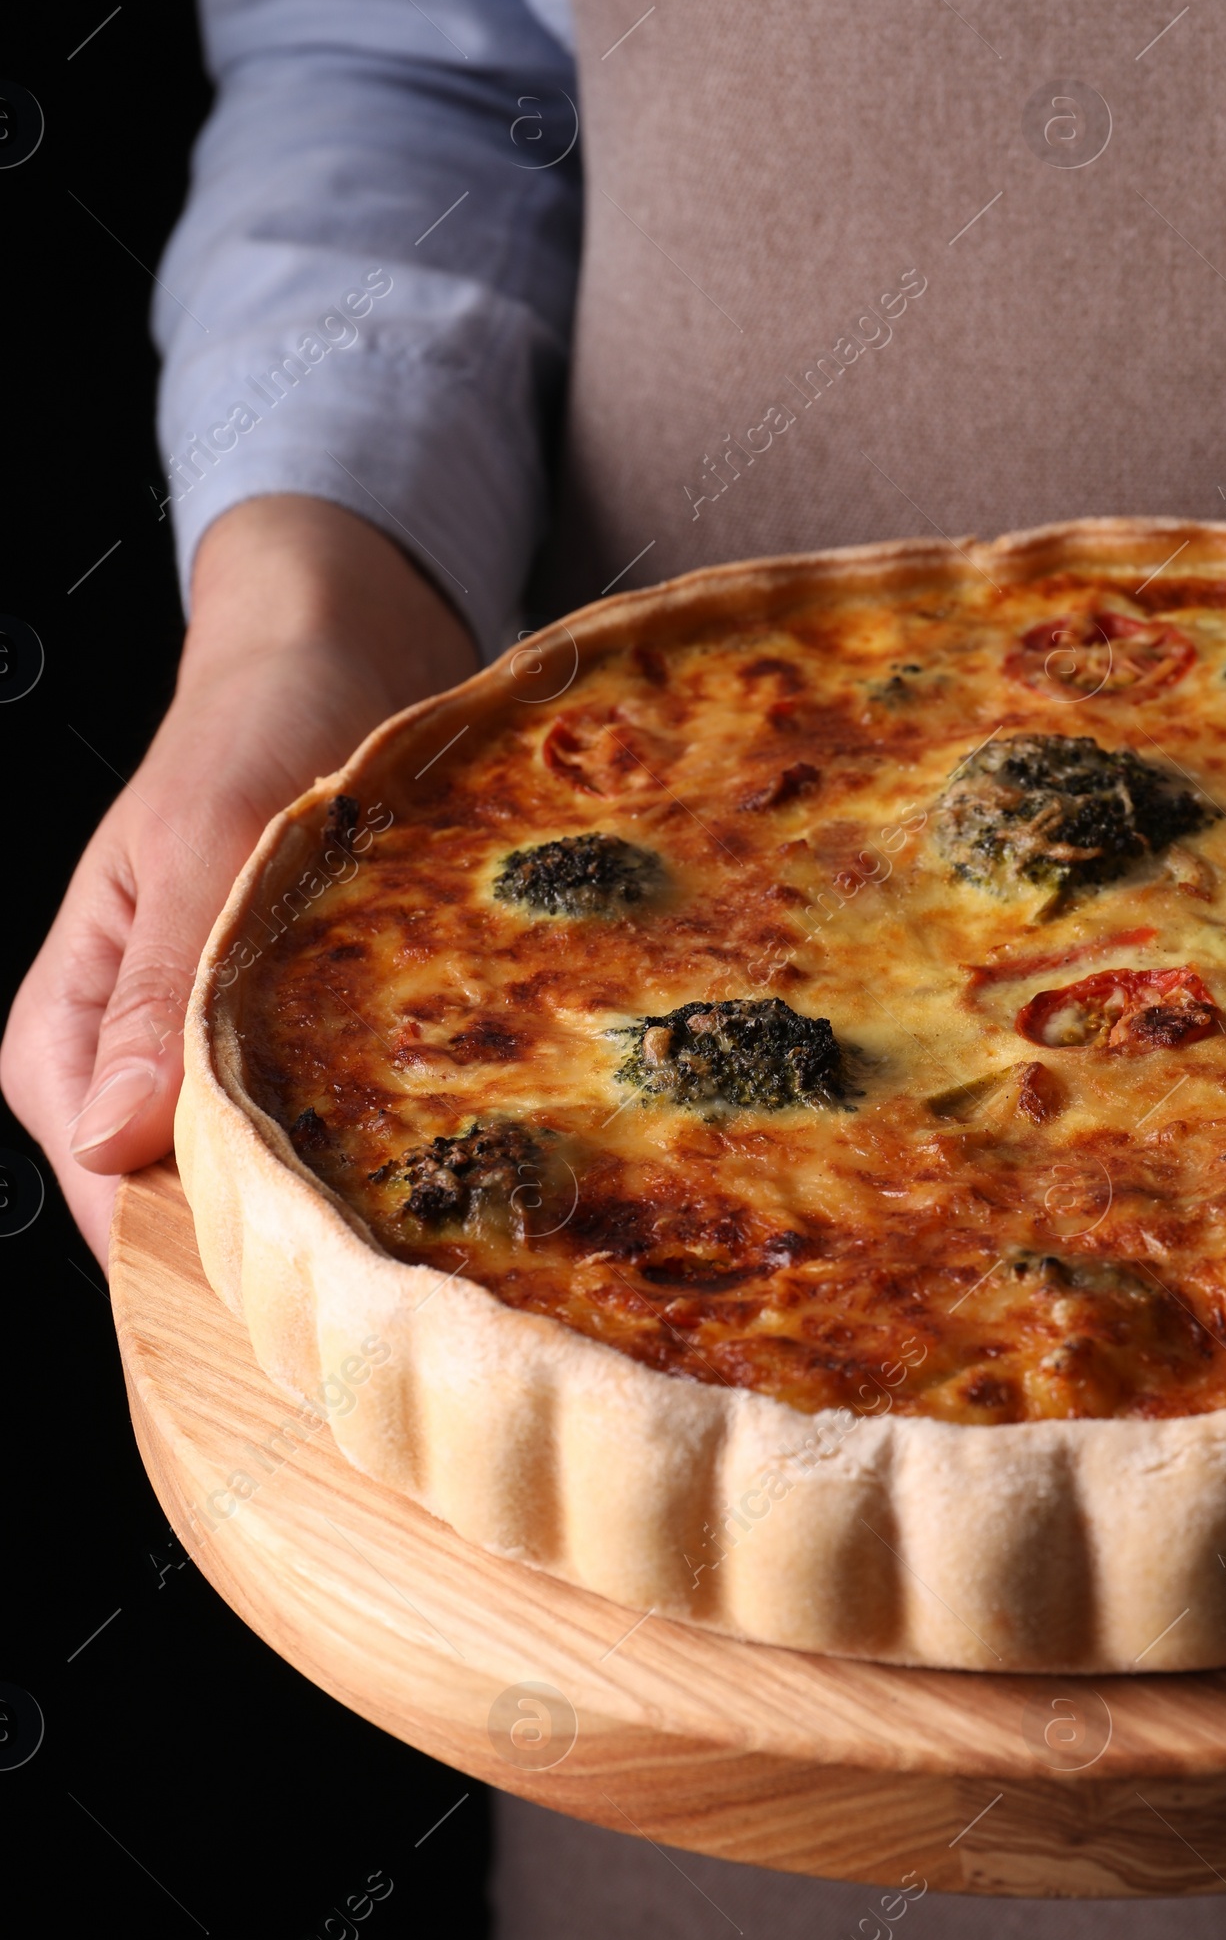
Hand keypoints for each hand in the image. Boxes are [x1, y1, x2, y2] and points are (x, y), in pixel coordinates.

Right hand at [0, 497, 477, 1261]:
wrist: (338, 655)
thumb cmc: (254, 726)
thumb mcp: (202, 842)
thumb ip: (158, 993)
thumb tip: (110, 1139)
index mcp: (67, 1027)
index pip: (103, 1195)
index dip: (196, 1252)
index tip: (299, 1284)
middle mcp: (130, 1062)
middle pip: (179, 1209)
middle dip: (278, 1239)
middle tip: (395, 1259)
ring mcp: (210, 1060)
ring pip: (255, 1178)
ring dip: (336, 1194)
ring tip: (431, 1204)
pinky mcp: (287, 1046)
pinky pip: (314, 1128)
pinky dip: (369, 1140)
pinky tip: (444, 1145)